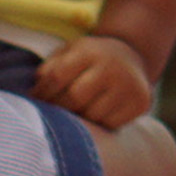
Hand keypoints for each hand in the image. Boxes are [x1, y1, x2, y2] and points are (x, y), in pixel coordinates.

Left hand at [34, 32, 153, 130]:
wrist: (132, 57)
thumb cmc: (91, 59)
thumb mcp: (70, 53)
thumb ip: (50, 68)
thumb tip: (35, 95)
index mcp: (89, 51)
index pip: (57, 76)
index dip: (42, 92)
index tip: (36, 100)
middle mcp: (112, 67)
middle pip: (74, 98)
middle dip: (59, 108)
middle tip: (52, 112)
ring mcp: (129, 86)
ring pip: (91, 115)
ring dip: (78, 119)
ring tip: (74, 114)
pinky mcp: (140, 103)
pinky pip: (110, 125)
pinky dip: (98, 125)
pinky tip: (95, 116)